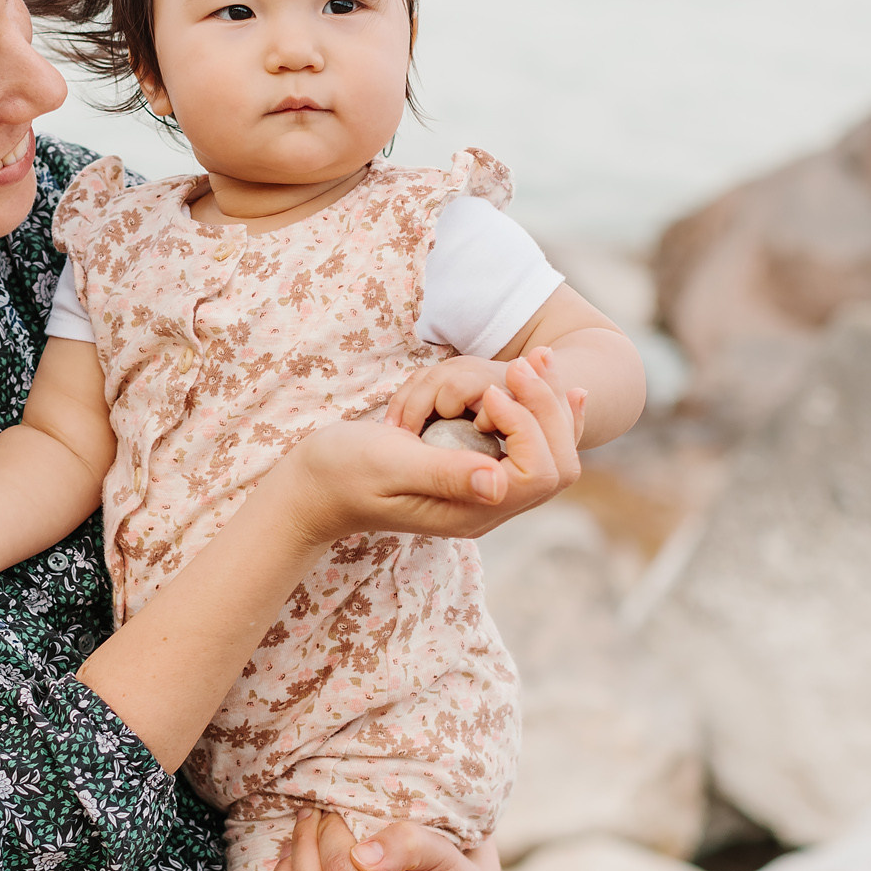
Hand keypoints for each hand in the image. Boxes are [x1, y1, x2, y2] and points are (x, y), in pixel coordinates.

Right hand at [283, 349, 584, 546]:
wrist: (313, 488)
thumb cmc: (342, 472)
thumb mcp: (390, 465)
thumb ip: (446, 474)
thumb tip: (498, 481)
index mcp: (468, 511)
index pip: (536, 472)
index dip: (526, 423)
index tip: (488, 393)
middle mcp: (486, 508)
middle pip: (556, 465)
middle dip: (549, 409)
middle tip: (524, 364)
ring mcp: (483, 494)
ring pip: (551, 455)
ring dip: (550, 405)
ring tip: (538, 359)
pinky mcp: (475, 474)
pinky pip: (529, 449)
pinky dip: (544, 416)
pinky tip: (553, 386)